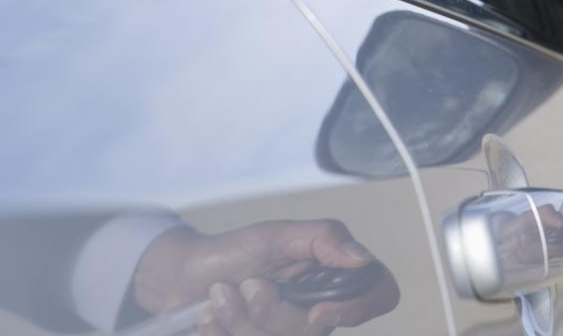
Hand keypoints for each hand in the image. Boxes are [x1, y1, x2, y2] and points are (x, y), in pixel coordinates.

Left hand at [132, 219, 399, 334]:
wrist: (182, 276)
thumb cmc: (233, 250)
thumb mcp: (277, 235)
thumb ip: (323, 240)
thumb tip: (363, 258)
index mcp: (334, 274)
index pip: (380, 295)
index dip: (356, 310)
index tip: (316, 313)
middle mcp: (319, 308)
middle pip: (317, 329)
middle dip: (270, 311)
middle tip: (248, 284)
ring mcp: (289, 330)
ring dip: (239, 320)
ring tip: (221, 296)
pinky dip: (222, 332)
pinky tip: (212, 316)